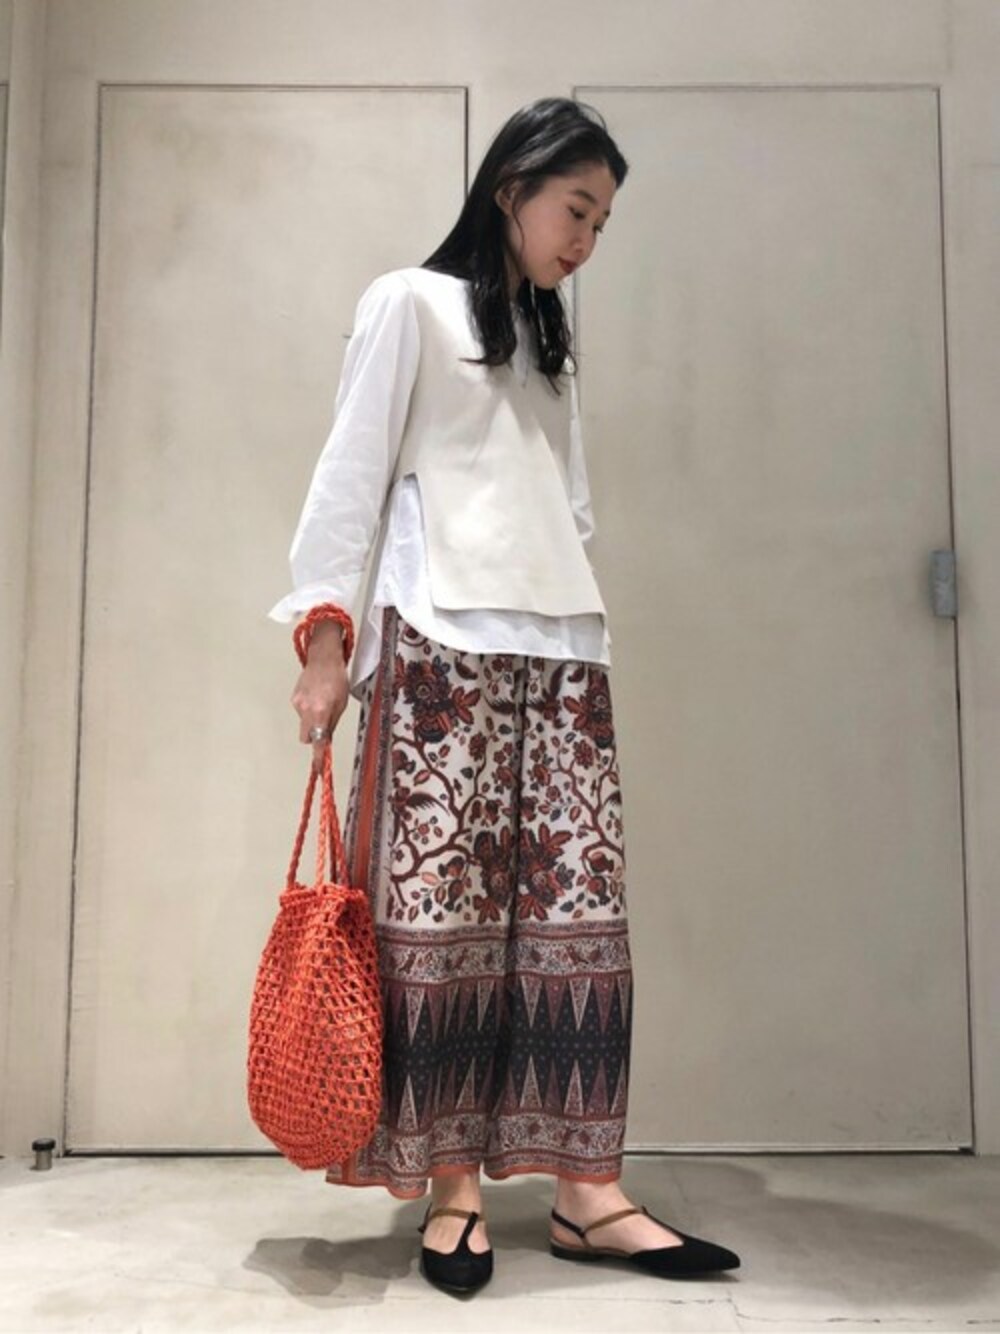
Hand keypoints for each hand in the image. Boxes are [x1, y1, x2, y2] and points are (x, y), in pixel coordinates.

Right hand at [291, 626, 349, 773]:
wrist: (323, 657)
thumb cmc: (336, 679)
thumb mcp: (341, 703)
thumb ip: (332, 723)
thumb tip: (326, 741)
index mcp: (320, 711)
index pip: (318, 741)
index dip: (318, 757)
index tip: (319, 771)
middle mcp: (306, 710)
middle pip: (306, 737)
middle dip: (315, 736)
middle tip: (326, 725)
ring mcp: (297, 704)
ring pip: (305, 724)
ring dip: (313, 720)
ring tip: (323, 702)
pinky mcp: (293, 699)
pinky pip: (302, 712)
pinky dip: (309, 709)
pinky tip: (316, 696)